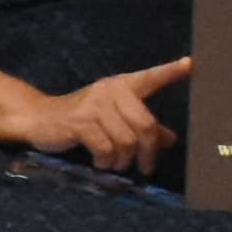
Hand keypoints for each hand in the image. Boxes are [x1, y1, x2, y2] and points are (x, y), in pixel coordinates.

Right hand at [22, 58, 189, 175]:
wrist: (39, 118)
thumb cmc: (81, 119)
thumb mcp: (114, 120)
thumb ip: (142, 128)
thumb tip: (169, 139)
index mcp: (122, 86)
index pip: (150, 78)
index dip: (171, 72)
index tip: (192, 64)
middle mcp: (110, 91)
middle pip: (146, 125)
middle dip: (149, 152)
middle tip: (146, 168)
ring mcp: (94, 105)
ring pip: (127, 141)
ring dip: (124, 160)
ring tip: (116, 164)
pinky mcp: (80, 122)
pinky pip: (106, 148)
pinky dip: (106, 161)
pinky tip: (101, 161)